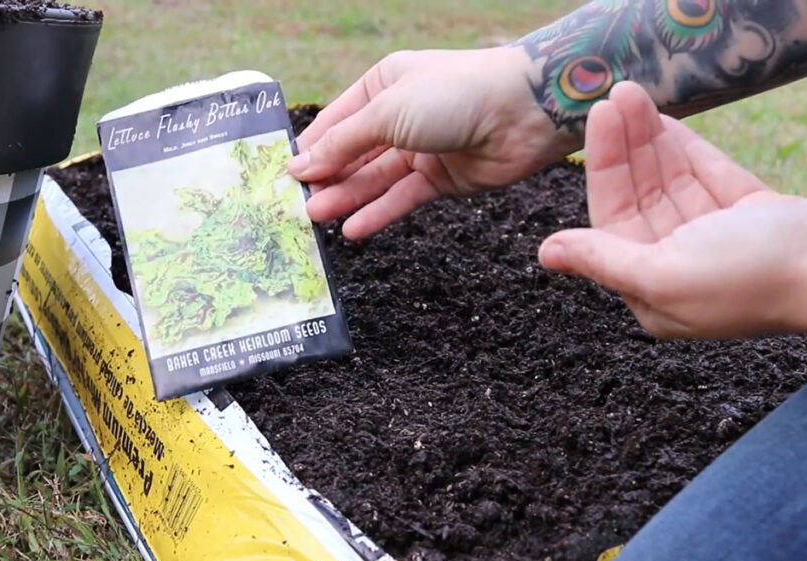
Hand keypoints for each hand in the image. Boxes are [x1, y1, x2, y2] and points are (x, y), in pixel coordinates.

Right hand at [288, 47, 570, 239]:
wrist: (525, 111)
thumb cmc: (454, 93)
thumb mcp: (386, 112)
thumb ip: (342, 143)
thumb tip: (299, 165)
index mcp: (383, 86)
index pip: (335, 122)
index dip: (310, 149)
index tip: (281, 177)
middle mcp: (399, 117)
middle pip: (353, 154)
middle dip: (325, 178)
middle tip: (294, 205)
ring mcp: (421, 149)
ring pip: (374, 179)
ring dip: (346, 198)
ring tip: (314, 219)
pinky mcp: (441, 179)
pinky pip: (402, 197)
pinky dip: (379, 213)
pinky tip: (353, 229)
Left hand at [538, 81, 806, 338]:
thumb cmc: (752, 277)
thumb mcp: (664, 274)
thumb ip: (603, 260)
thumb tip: (546, 254)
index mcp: (653, 291)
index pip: (613, 219)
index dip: (604, 165)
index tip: (596, 117)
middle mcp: (680, 268)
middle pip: (640, 196)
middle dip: (626, 145)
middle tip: (616, 94)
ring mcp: (718, 242)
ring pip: (671, 183)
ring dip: (651, 140)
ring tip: (633, 93)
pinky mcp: (751, 219)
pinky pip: (707, 178)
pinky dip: (686, 150)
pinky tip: (663, 121)